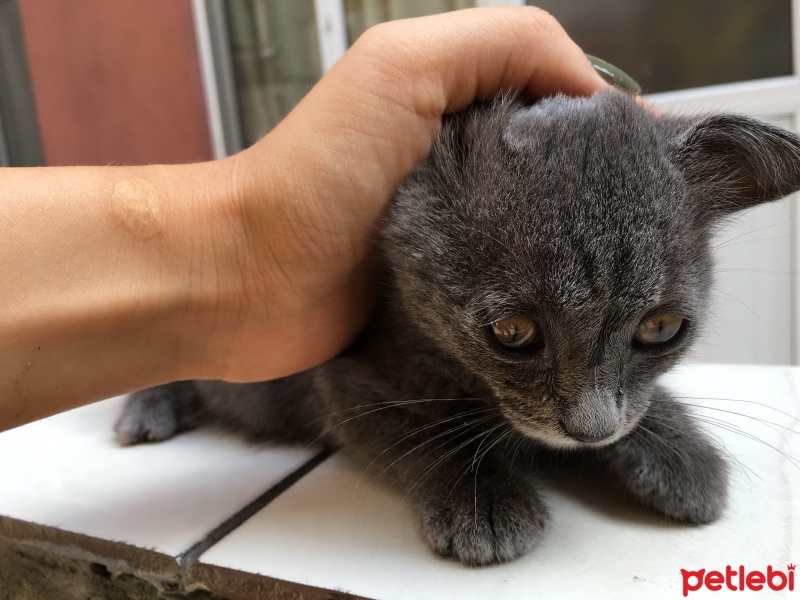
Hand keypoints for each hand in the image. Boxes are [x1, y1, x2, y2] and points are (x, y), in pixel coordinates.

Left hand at [208, 7, 607, 380]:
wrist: (252, 280)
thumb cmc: (313, 175)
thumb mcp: (405, 67)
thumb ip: (504, 45)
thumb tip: (595, 92)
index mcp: (451, 101)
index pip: (555, 95)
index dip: (605, 117)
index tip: (651, 153)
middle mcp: (458, 163)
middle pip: (556, 166)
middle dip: (603, 186)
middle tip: (647, 215)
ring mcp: (454, 228)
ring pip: (541, 230)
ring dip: (577, 244)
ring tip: (621, 264)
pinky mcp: (449, 287)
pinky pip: (512, 283)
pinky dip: (542, 288)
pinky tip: (570, 299)